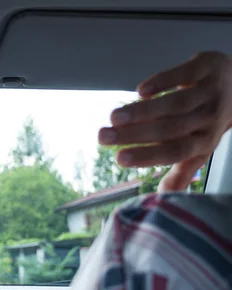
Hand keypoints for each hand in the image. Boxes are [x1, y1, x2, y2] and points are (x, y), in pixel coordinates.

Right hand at [98, 51, 231, 191]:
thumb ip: (181, 171)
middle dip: (135, 134)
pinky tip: (140, 91)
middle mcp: (209, 117)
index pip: (175, 151)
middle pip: (171, 128)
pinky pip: (183, 74)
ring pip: (174, 103)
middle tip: (103, 137)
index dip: (148, 156)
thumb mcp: (199, 146)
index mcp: (204, 140)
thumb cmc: (208, 119)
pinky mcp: (206, 66)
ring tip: (113, 117)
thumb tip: (160, 199)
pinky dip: (161, 82)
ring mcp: (209, 91)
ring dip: (142, 111)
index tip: (119, 159)